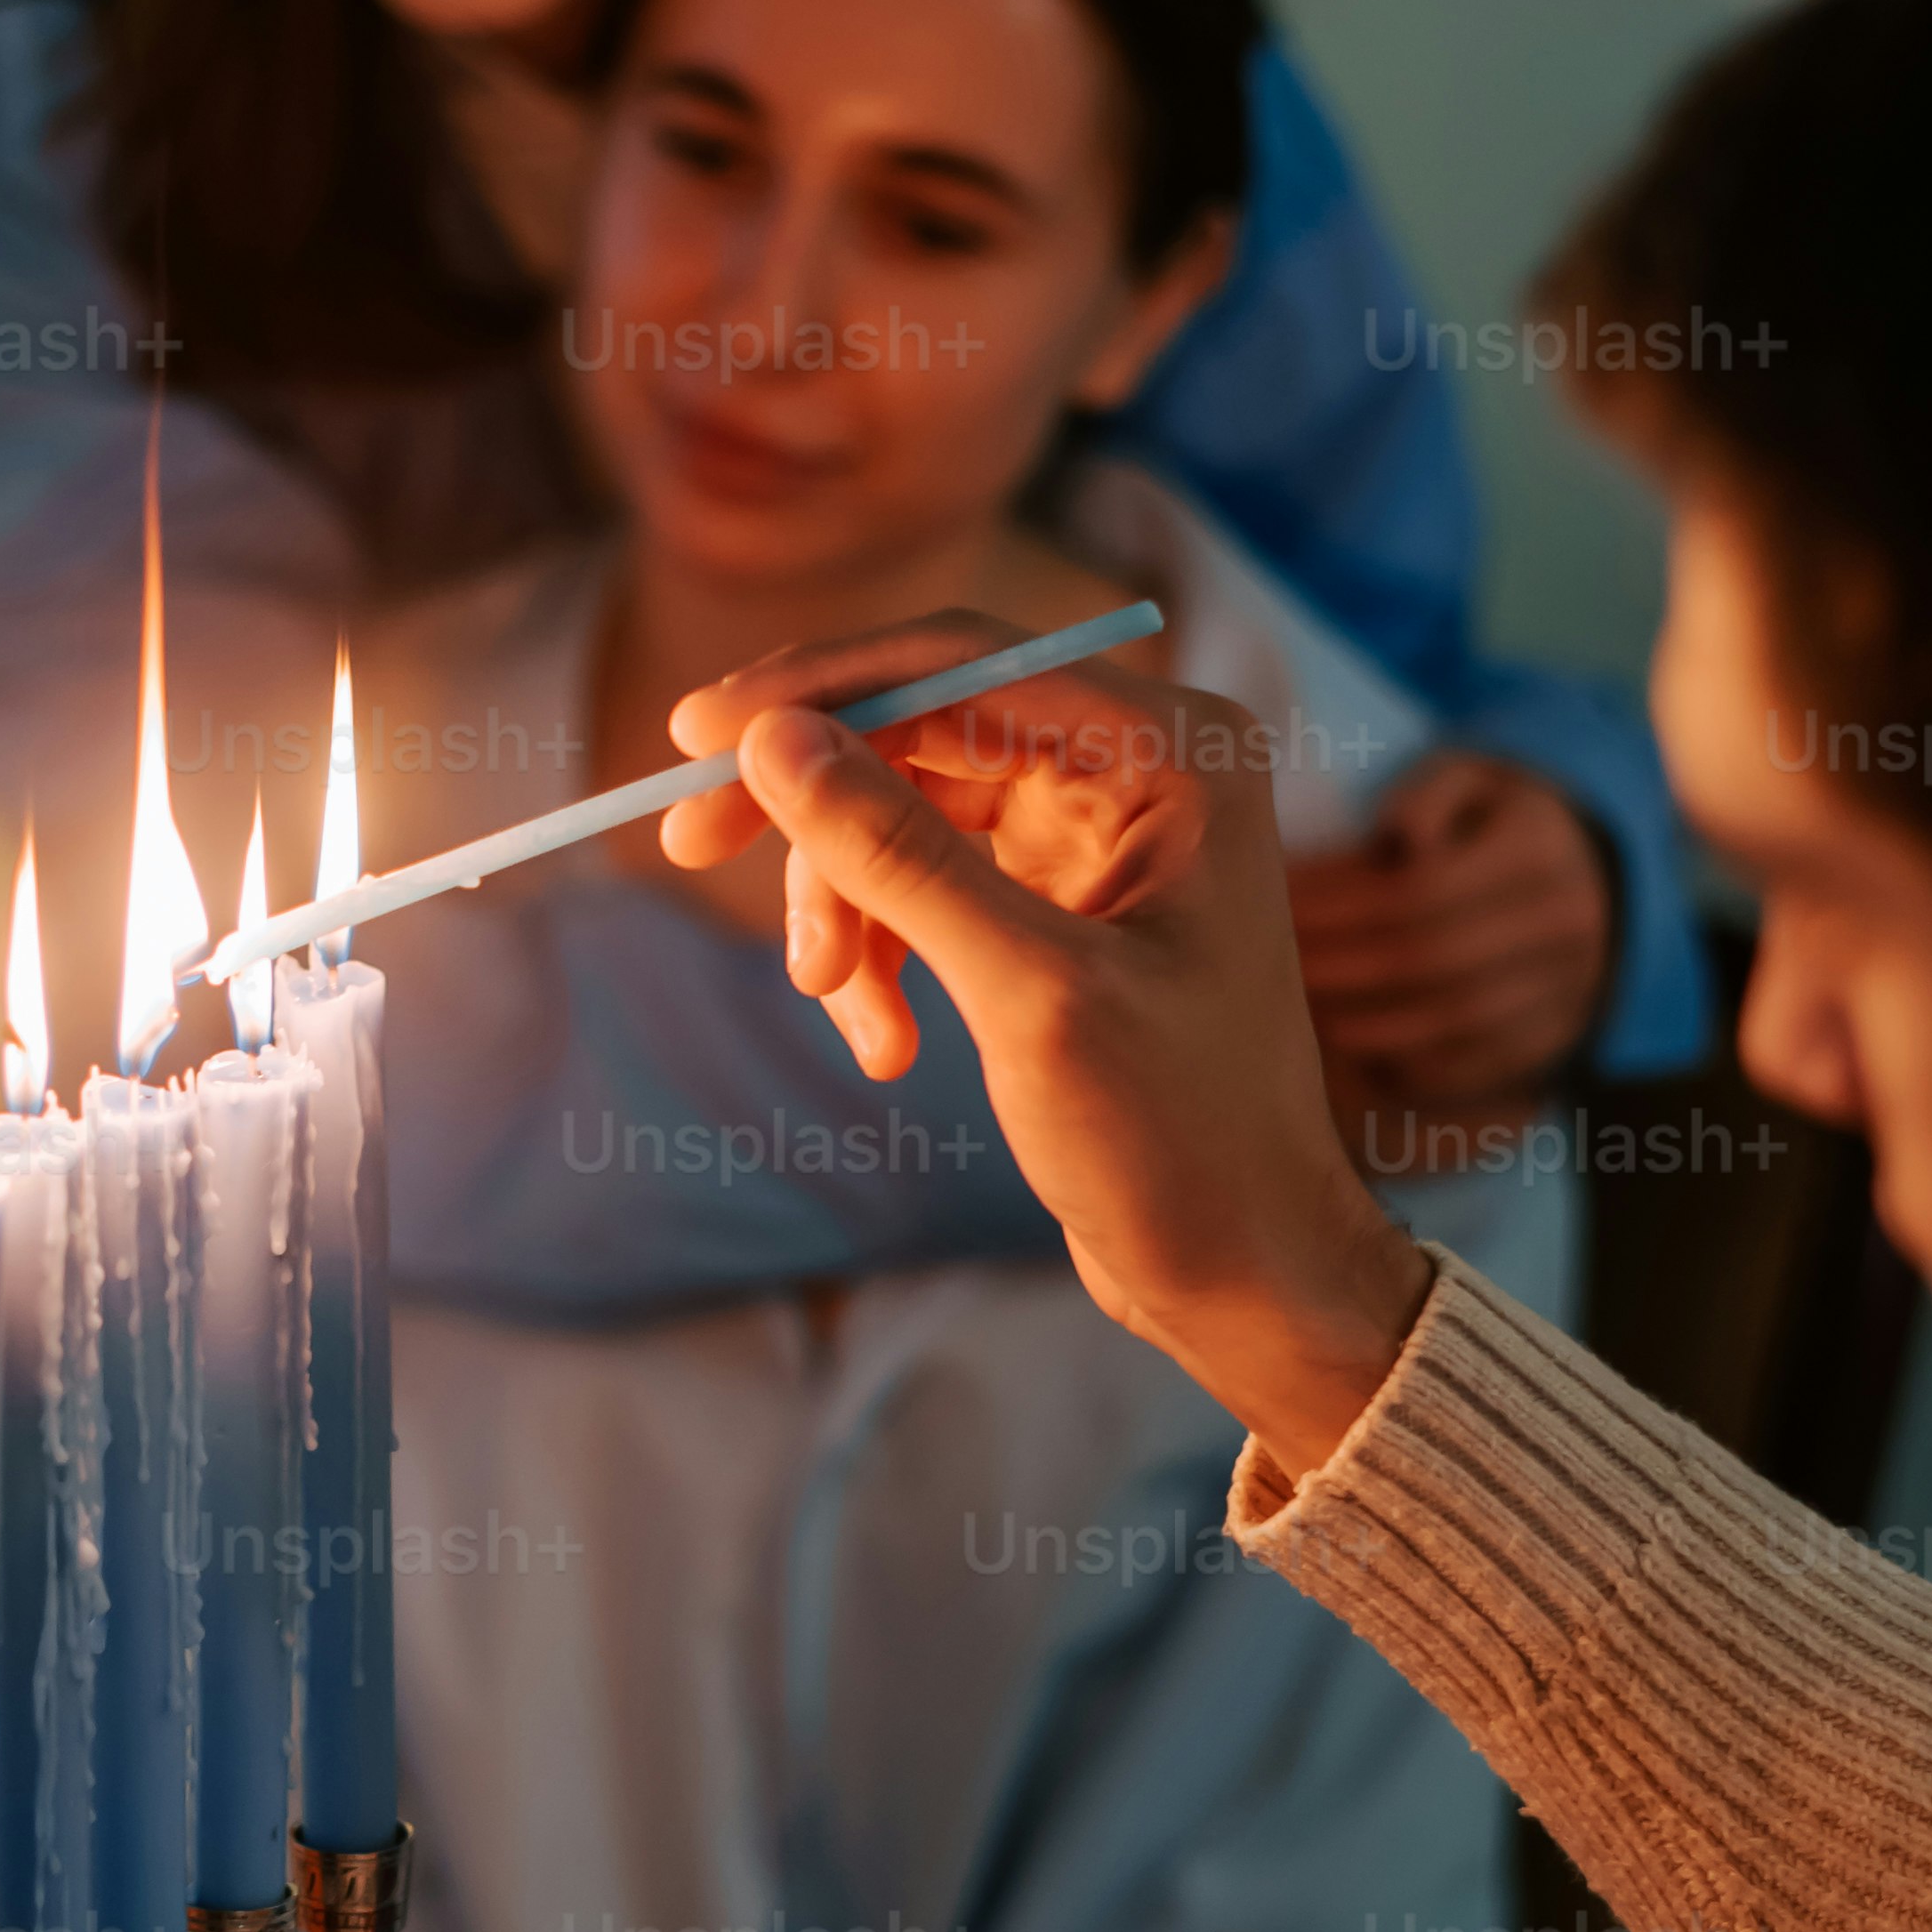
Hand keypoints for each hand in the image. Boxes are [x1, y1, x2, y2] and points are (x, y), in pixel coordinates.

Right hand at [664, 619, 1437, 1477]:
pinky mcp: (1058, 902)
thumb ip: (899, 858)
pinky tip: (885, 1044)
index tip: (693, 732)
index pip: (962, 663)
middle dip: (815, 809)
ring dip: (846, 903)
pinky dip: (882, 950)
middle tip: (686, 846)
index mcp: (1173, 752)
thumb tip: (771, 740)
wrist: (1245, 1267)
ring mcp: (1097, 834)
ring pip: (907, 812)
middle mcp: (1139, 768)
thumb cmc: (1182, 1136)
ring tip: (838, 1005)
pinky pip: (926, 883)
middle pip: (921, 729)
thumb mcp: (1028, 993)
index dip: (818, 689)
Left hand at [1285, 752, 1614, 1146]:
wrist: (1584, 875)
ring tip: (1292, 1006)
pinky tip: (1345, 1049)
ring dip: (1358, 1020)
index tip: (1273, 900)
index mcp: (1539, 849)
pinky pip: (1470, 1068)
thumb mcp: (1469, 777)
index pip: (1421, 889)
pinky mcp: (1555, 1039)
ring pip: (1448, 1022)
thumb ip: (1430, 791)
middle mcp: (1564, 923)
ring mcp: (1568, 988)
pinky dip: (1402, 1064)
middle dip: (1335, 965)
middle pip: (1428, 960)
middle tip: (1266, 962)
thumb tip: (1400, 830)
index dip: (1337, 902)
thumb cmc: (1490, 820)